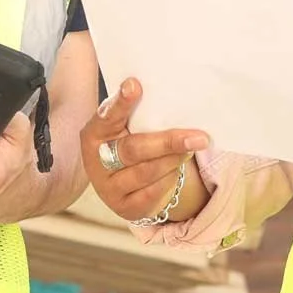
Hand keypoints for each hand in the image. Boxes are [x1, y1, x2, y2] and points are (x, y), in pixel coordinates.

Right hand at [79, 78, 209, 224]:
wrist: (121, 183)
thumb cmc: (127, 142)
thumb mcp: (123, 126)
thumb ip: (134, 111)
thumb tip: (155, 89)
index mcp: (93, 135)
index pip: (107, 116)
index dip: (120, 102)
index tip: (135, 84)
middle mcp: (96, 163)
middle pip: (134, 149)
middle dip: (169, 142)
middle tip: (198, 137)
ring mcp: (109, 188)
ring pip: (147, 173)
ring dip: (174, 160)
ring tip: (193, 147)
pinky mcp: (125, 208)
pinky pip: (153, 193)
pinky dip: (170, 179)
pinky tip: (178, 167)